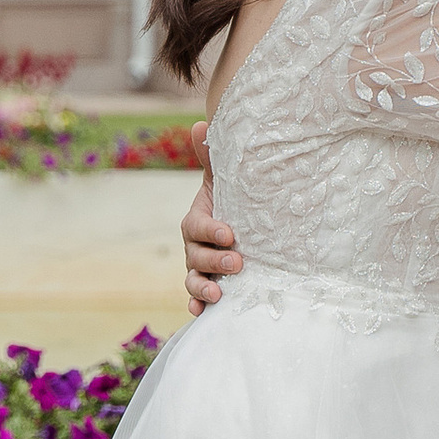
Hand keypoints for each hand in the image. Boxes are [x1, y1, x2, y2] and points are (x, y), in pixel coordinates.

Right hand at [182, 144, 243, 311]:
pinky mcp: (210, 285)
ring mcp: (201, 268)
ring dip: (203, 288)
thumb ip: (212, 156)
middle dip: (214, 262)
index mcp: (197, 220)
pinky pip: (197, 298)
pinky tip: (202, 314)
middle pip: (195, 256)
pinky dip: (197, 306)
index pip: (197, 226)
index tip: (229, 234)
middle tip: (238, 263)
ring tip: (218, 295)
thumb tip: (201, 124)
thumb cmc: (234, 198)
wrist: (244, 222)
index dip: (210, 231)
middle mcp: (195, 246)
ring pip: (193, 280)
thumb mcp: (225, 178)